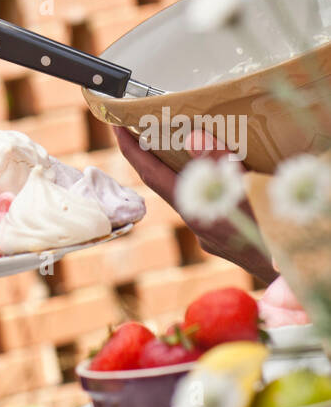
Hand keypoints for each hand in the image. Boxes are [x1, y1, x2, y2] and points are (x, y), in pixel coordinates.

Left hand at [113, 125, 274, 283]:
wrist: (291, 281)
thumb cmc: (272, 238)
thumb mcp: (249, 195)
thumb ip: (220, 166)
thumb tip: (193, 138)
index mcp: (195, 209)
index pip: (151, 174)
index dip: (130, 149)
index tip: (115, 124)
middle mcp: (197, 223)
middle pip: (166, 183)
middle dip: (154, 154)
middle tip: (146, 125)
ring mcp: (210, 234)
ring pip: (191, 195)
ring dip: (184, 171)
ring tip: (186, 143)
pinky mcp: (224, 240)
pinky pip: (209, 205)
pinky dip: (208, 187)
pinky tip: (223, 176)